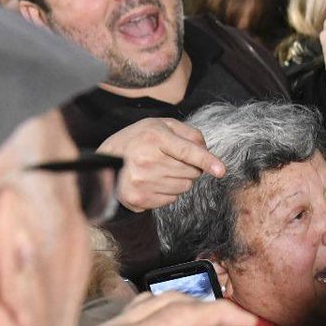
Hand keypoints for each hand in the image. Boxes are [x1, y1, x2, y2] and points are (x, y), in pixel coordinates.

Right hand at [98, 117, 224, 212]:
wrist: (104, 160)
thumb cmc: (139, 140)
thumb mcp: (162, 125)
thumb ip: (189, 134)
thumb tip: (207, 151)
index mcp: (155, 137)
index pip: (187, 151)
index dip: (207, 161)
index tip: (221, 170)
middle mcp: (147, 160)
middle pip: (192, 173)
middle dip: (190, 167)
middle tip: (172, 159)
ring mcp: (141, 181)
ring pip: (184, 187)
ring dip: (179, 180)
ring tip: (159, 169)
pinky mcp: (138, 198)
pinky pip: (171, 199)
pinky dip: (167, 192)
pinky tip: (152, 181)